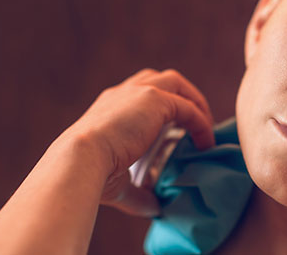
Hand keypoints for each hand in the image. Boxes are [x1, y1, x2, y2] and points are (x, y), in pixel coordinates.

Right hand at [63, 68, 214, 216]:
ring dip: (193, 100)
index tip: (174, 130)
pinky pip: (188, 107)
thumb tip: (154, 208)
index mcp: (109, 107)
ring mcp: (138, 92)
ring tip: (205, 125)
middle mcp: (122, 94)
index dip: (159, 109)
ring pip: (175, 82)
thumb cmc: (91, 173)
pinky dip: (200, 122)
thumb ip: (138, 194)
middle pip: (157, 79)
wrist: (80, 158)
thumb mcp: (118, 183)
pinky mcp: (155, 99)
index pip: (137, 96)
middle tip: (193, 122)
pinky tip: (205, 142)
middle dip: (179, 95)